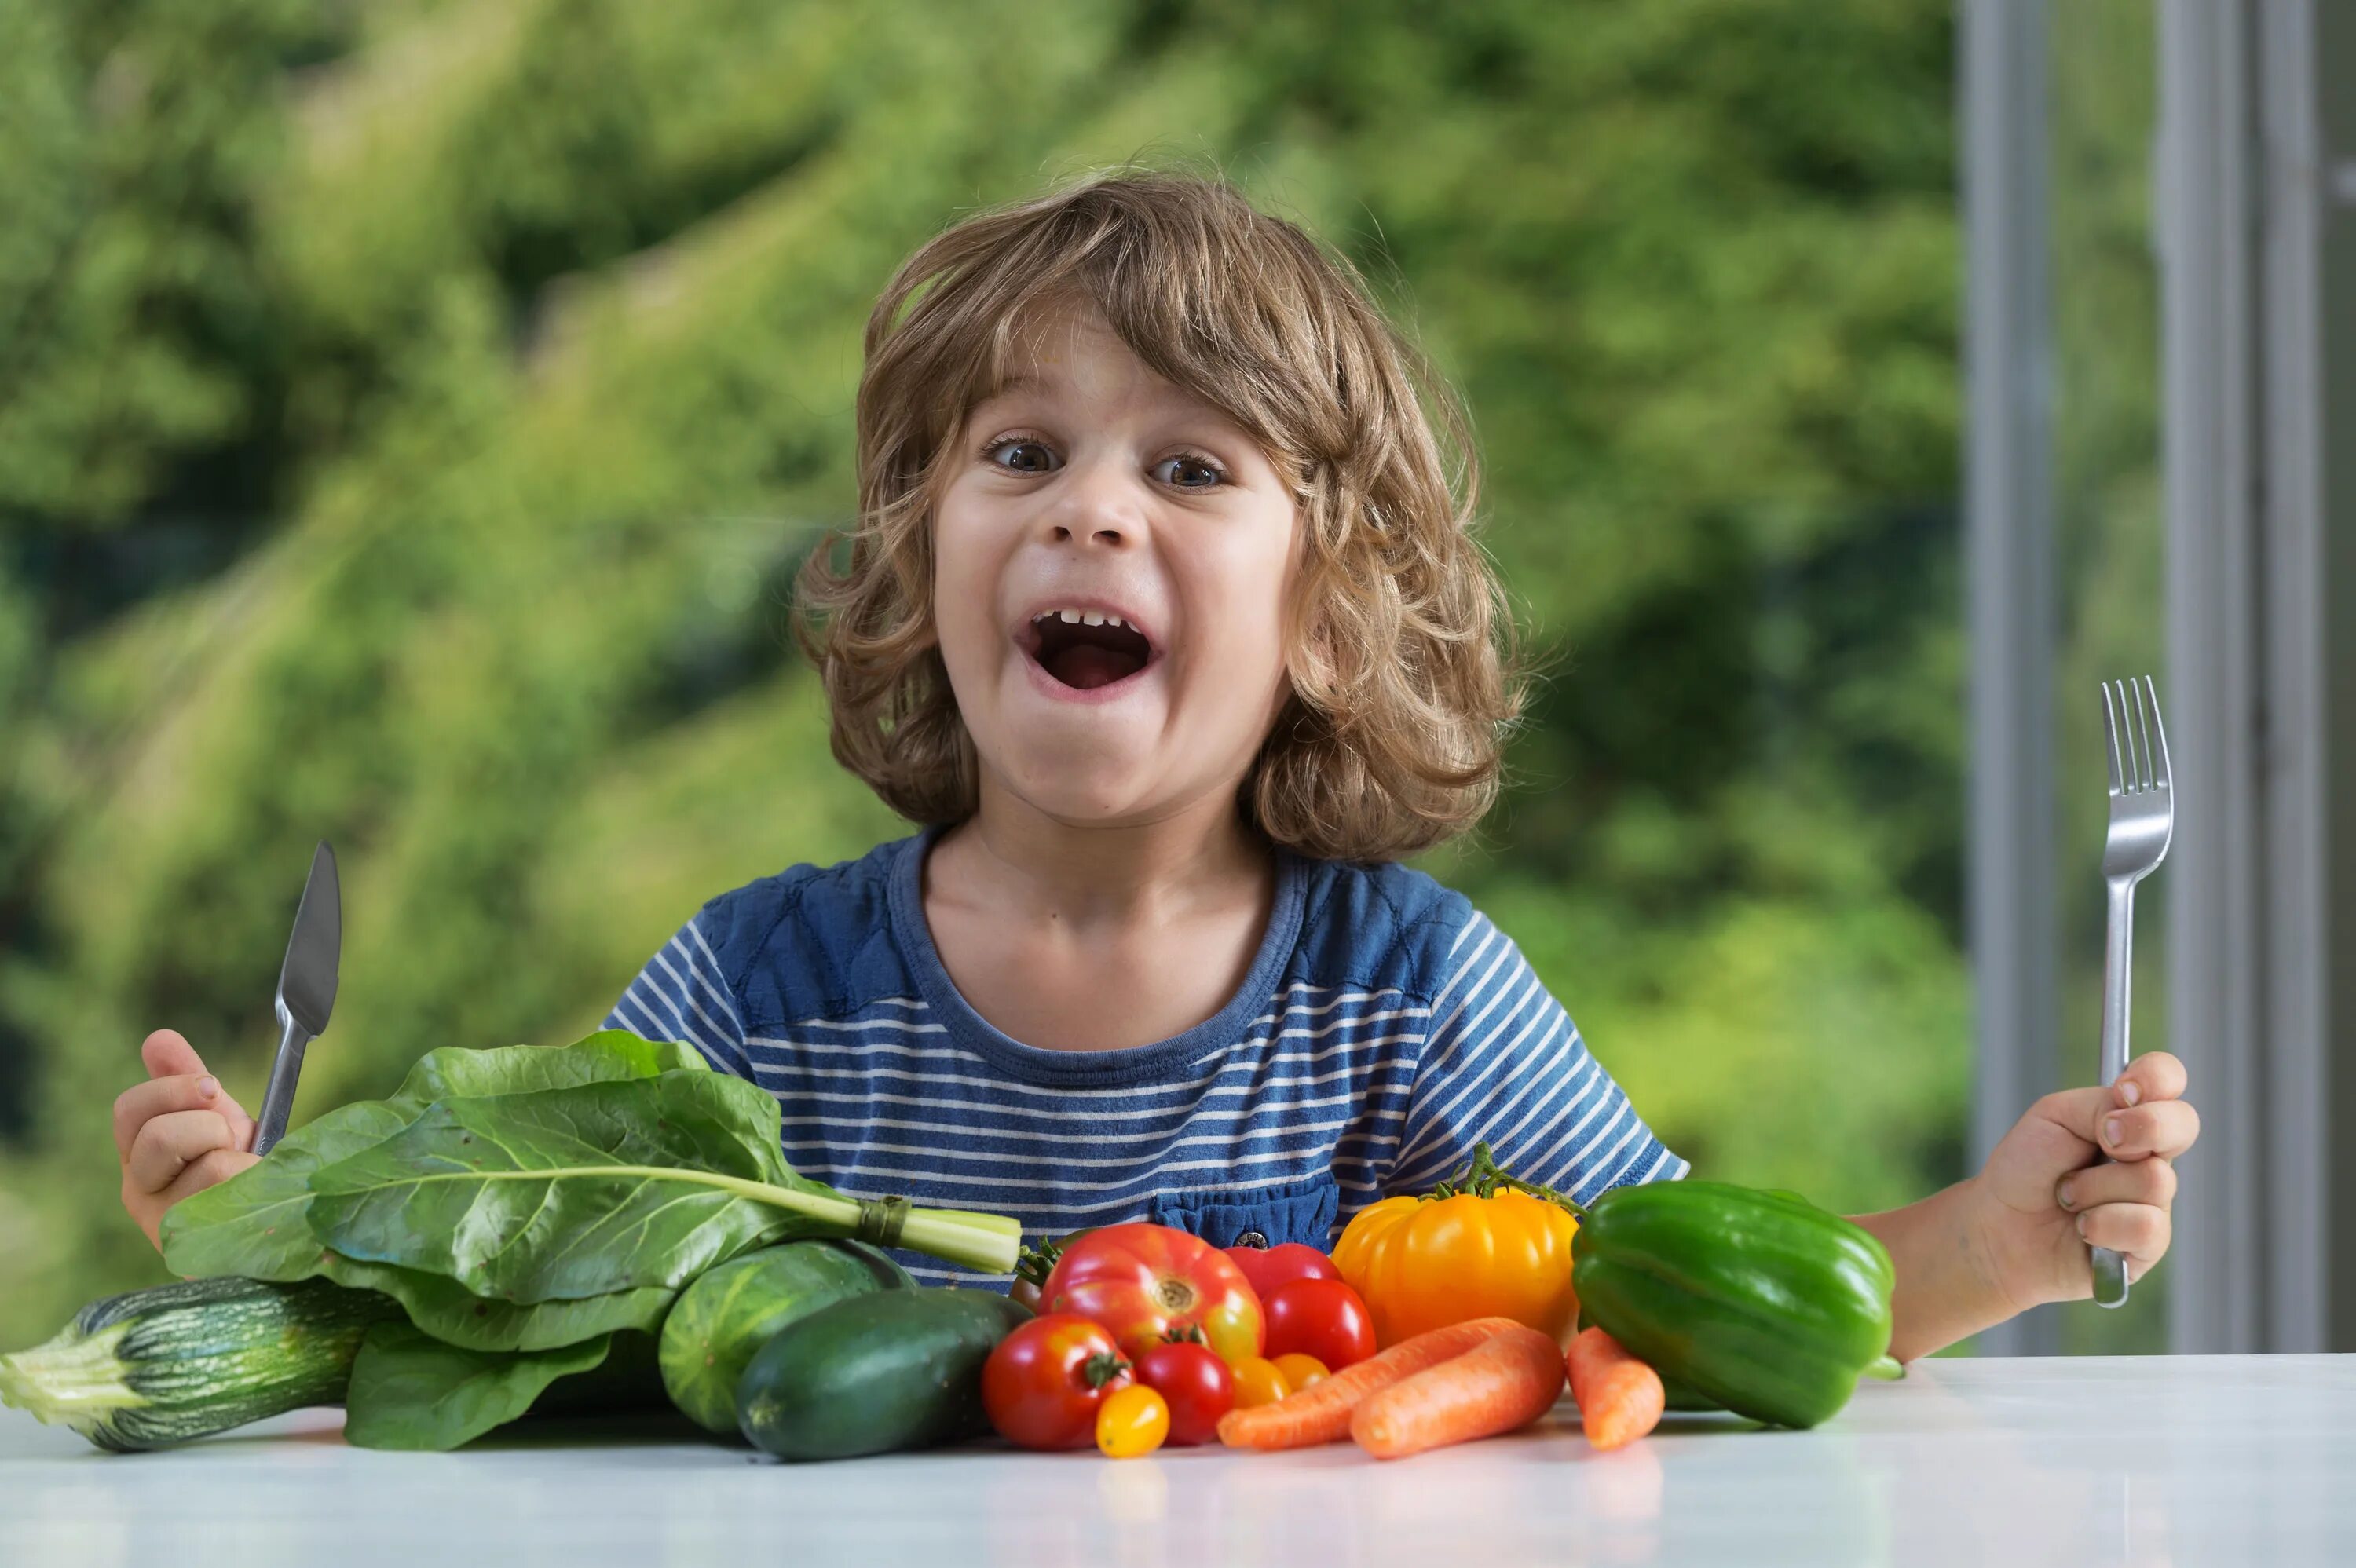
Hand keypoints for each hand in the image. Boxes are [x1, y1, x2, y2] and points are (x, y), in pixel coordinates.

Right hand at [115, 1030, 259, 1248]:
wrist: (263, 1228)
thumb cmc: (234, 1171)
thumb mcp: (214, 1119)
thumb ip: (186, 1080)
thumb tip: (157, 1038)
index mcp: (136, 1154)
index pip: (129, 1110)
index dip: (173, 1088)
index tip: (213, 1087)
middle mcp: (139, 1190)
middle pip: (158, 1136)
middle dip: (209, 1126)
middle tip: (230, 1140)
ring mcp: (166, 1224)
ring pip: (209, 1167)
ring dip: (240, 1159)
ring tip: (244, 1174)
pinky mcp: (201, 1248)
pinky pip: (242, 1196)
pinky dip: (259, 1183)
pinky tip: (257, 1195)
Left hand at [1969, 1052, 2199, 1311]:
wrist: (2001, 1227)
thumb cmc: (2026, 1168)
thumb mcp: (2052, 1118)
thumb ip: (2098, 1105)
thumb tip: (2133, 1111)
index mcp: (2127, 1115)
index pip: (2167, 1079)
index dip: (2157, 1077)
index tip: (2125, 1090)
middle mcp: (2150, 1154)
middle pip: (2184, 1124)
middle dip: (2144, 1127)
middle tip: (2105, 1141)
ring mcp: (2154, 1199)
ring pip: (2154, 1180)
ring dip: (2094, 1188)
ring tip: (2067, 1197)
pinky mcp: (2149, 1244)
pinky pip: (2145, 1227)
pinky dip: (2101, 1225)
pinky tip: (2083, 1229)